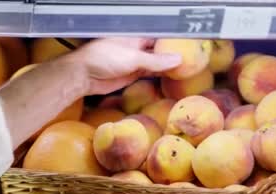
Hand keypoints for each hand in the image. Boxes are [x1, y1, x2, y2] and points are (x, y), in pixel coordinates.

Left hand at [63, 38, 181, 94]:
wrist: (84, 75)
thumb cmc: (102, 58)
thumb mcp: (133, 58)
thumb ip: (155, 60)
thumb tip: (176, 59)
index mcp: (136, 36)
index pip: (160, 36)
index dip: (173, 41)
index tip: (188, 45)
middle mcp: (136, 47)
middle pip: (159, 50)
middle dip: (172, 54)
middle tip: (191, 57)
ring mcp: (134, 61)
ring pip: (155, 62)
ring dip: (167, 65)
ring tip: (185, 66)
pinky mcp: (131, 74)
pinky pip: (149, 73)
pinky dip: (159, 74)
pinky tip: (170, 74)